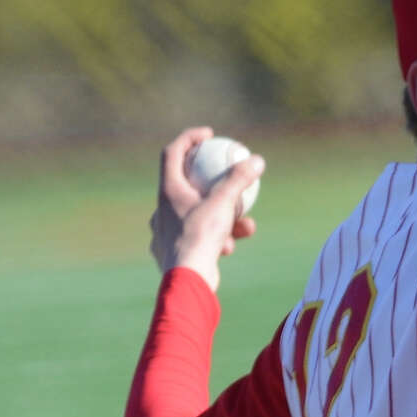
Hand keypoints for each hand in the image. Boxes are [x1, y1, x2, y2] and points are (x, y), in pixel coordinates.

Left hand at [149, 125, 264, 290]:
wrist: (187, 279)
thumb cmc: (201, 237)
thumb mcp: (224, 203)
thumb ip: (239, 180)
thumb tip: (256, 160)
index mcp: (167, 190)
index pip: (173, 152)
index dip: (190, 138)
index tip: (209, 136)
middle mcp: (161, 209)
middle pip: (186, 185)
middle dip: (213, 185)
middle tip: (228, 181)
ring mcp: (164, 232)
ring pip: (196, 216)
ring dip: (221, 219)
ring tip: (242, 227)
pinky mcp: (171, 253)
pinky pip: (196, 239)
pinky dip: (214, 240)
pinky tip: (227, 248)